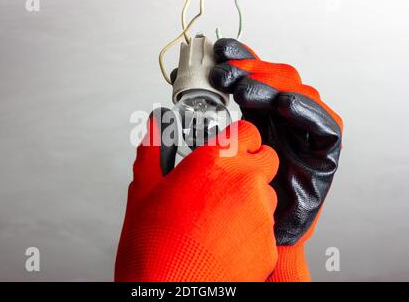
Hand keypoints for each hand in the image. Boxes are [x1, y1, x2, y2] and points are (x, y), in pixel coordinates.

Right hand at [115, 109, 278, 280]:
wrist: (168, 294)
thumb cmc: (154, 248)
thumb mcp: (144, 190)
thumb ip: (153, 150)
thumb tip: (155, 127)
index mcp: (216, 161)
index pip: (248, 131)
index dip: (237, 139)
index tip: (228, 148)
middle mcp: (245, 183)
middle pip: (266, 158)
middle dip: (249, 164)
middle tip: (223, 180)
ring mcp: (261, 215)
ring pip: (268, 193)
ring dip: (251, 198)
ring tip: (219, 215)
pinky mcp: (270, 245)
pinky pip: (267, 227)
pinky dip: (252, 229)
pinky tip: (225, 240)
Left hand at [209, 38, 342, 245]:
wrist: (259, 238)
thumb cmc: (237, 199)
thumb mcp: (211, 158)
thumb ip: (197, 131)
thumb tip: (163, 115)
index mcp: (260, 117)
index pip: (256, 78)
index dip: (242, 59)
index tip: (220, 51)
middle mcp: (284, 121)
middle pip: (279, 78)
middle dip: (251, 70)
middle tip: (224, 73)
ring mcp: (306, 134)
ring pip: (300, 94)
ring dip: (271, 85)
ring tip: (244, 90)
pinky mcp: (326, 153)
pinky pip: (325, 124)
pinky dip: (305, 110)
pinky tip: (284, 105)